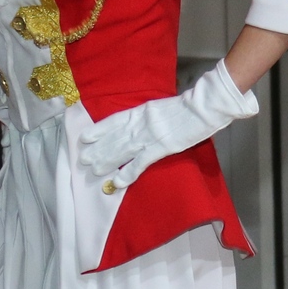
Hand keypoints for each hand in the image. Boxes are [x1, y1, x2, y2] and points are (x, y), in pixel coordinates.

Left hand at [77, 62, 257, 187]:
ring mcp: (149, 136)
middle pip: (114, 138)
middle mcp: (140, 123)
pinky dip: (128, 173)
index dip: (98, 131)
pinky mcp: (160, 148)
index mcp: (141, 111)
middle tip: (84, 160)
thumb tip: (140, 125)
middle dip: (98, 150)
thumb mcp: (162, 107)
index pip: (114, 121)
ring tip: (95, 171)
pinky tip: (118, 182)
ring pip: (122, 151)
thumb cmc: (188, 106)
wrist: (203, 106)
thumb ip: (149, 116)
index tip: (85, 138)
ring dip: (107, 162)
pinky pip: (140, 163)